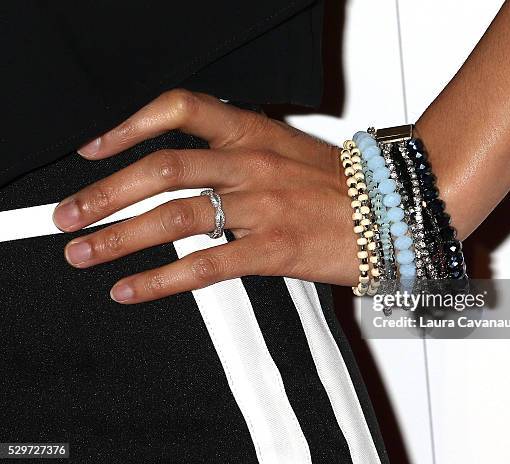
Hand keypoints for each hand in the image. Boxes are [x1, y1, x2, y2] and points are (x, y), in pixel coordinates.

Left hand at [52, 90, 357, 302]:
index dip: (128, 126)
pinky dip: (160, 279)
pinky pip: (206, 264)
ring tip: (84, 253)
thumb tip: (194, 172)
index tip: (95, 148)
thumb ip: (238, 156)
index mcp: (253, 133)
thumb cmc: (343, 184)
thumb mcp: (287, 151)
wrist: (396, 208)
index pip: (179, 108)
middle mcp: (251, 163)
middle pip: (162, 168)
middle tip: (69, 214)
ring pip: (175, 215)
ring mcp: (262, 206)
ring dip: (119, 236)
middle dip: (105, 192)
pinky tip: (132, 289)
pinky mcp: (275, 249)